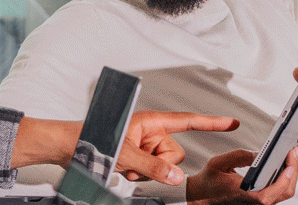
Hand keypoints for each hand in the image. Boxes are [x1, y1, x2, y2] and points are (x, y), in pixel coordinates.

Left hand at [10, 112, 238, 186]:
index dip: (211, 122)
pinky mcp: (135, 156)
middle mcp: (149, 132)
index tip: (231, 122)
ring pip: (163, 165)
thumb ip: (153, 167)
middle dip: (159, 164)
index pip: (187, 121)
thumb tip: (176, 176)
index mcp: (150, 121)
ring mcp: (142, 145)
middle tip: (135, 162)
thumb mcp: (125, 154)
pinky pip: (150, 171)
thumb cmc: (90, 139)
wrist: (66, 147)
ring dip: (146, 171)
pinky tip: (122, 169)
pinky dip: (139, 174)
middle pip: (174, 153)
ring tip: (124, 164)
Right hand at [186, 146, 297, 204]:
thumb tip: (260, 154)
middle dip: (293, 171)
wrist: (202, 195)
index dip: (284, 179)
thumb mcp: (218, 163)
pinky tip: (283, 165)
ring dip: (291, 175)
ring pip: (284, 193)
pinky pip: (279, 191)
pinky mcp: (260, 200)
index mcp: (243, 195)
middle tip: (294, 152)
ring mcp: (259, 202)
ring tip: (290, 156)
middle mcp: (254, 202)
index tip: (289, 162)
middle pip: (285, 192)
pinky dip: (285, 178)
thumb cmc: (209, 181)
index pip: (270, 194)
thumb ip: (240, 156)